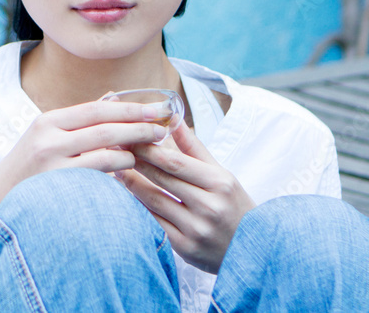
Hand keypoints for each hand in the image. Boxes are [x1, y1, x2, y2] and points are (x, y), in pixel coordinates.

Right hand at [0, 96, 168, 190]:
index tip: (155, 109)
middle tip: (162, 130)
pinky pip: (100, 177)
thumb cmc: (30, 169)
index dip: (129, 108)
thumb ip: (78, 120)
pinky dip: (119, 173)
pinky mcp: (60, 188)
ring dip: (132, 153)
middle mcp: (48, 139)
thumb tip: (114, 97)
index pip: (96, 109)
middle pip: (105, 128)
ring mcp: (53, 164)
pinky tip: (129, 173)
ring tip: (148, 153)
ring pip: (106, 153)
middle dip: (138, 128)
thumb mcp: (46, 137)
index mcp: (47, 121)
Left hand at [116, 122, 254, 273]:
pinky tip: (124, 196)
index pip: (174, 161)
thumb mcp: (221, 174)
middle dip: (135, 161)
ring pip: (154, 201)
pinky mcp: (185, 248)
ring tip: (115, 169)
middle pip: (162, 178)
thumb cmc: (234, 206)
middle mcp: (209, 206)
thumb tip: (173, 119)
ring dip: (131, 183)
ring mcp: (196, 229)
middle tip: (115, 149)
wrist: (253, 249)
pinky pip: (154, 222)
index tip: (129, 138)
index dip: (148, 149)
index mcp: (219, 183)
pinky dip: (137, 207)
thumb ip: (194, 148)